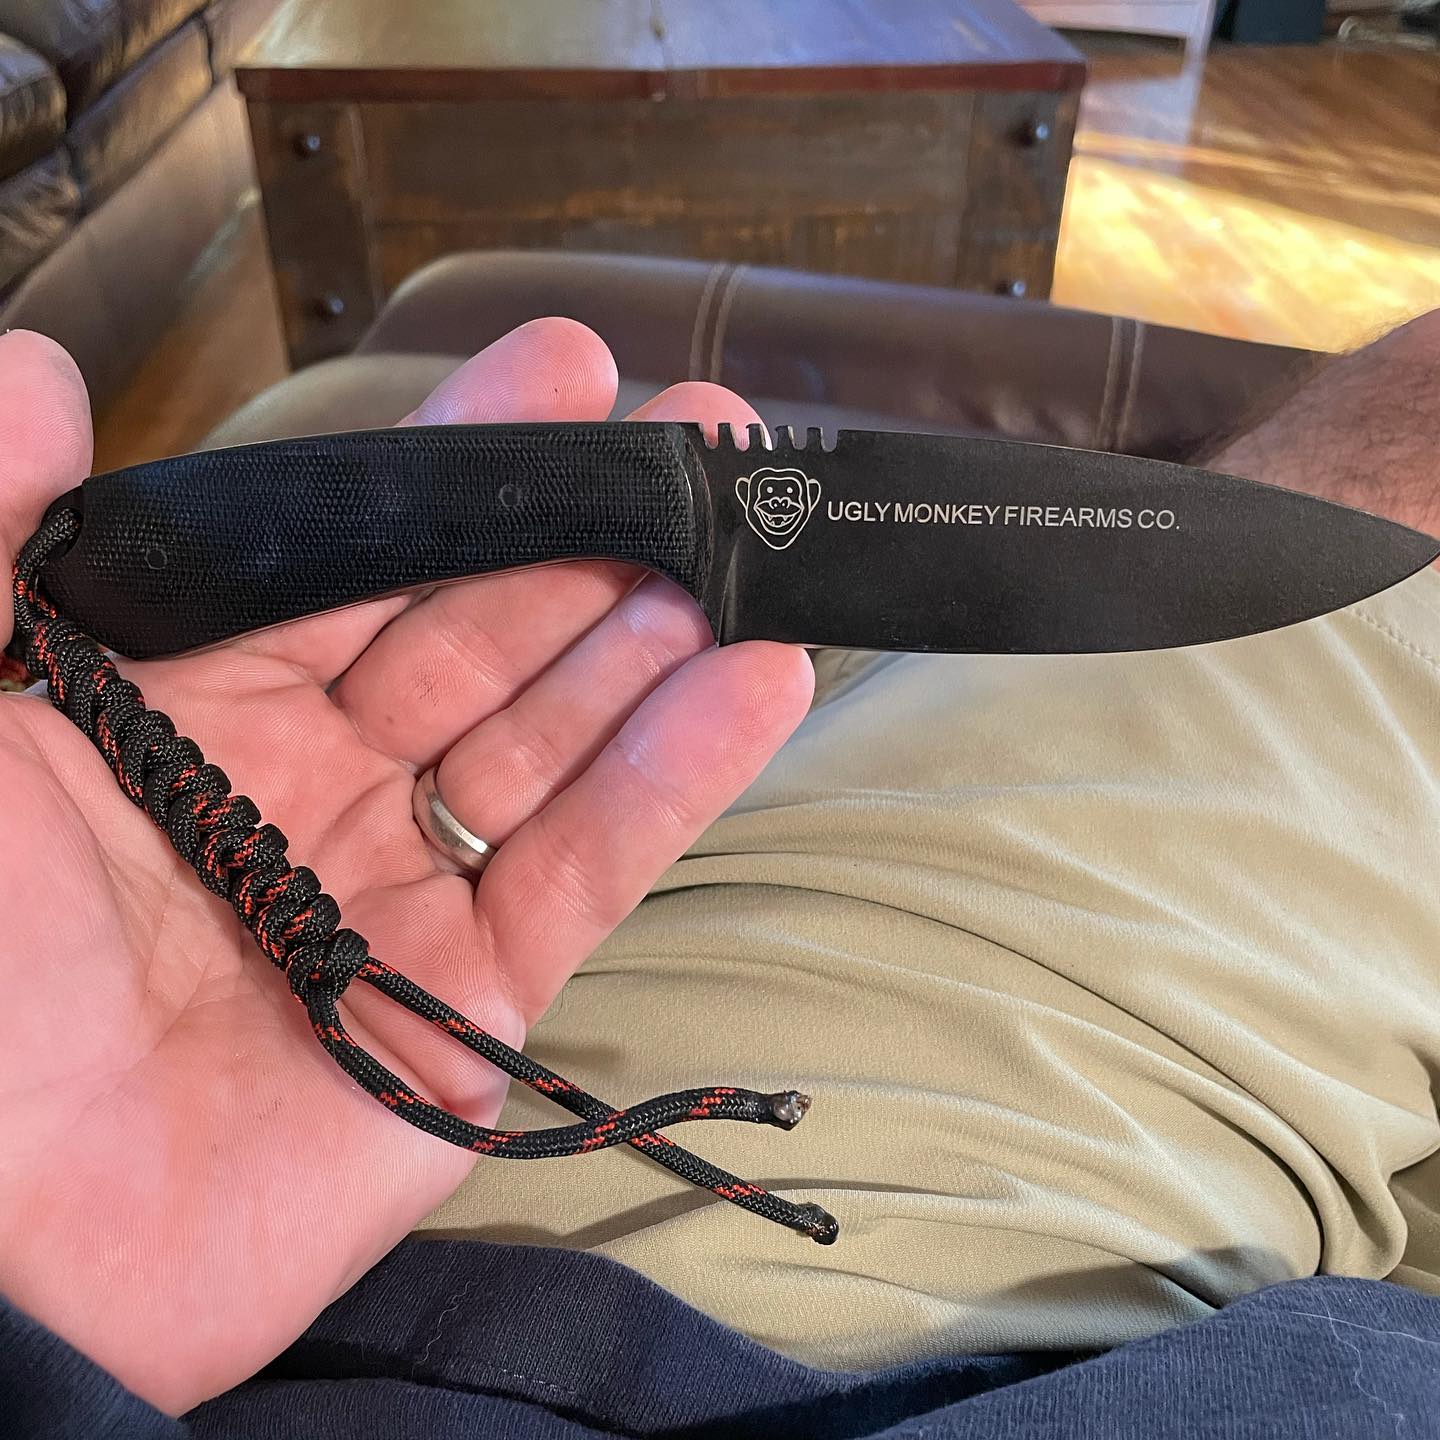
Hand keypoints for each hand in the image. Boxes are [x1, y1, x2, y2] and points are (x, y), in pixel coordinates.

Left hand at [0, 325, 813, 1411]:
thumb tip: (44, 369)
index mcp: (199, 698)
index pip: (357, 547)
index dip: (462, 456)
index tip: (567, 369)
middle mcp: (315, 777)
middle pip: (486, 630)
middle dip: (596, 532)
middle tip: (707, 446)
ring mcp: (403, 884)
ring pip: (554, 736)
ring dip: (654, 640)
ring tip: (748, 553)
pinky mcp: (473, 993)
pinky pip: (590, 864)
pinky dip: (677, 777)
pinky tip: (753, 683)